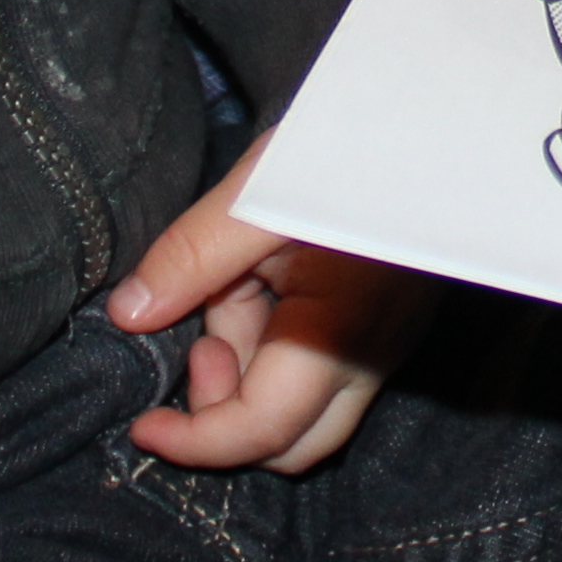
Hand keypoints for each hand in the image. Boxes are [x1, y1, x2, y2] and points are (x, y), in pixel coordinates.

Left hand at [102, 131, 435, 475]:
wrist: (430, 117)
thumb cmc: (350, 142)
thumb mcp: (259, 190)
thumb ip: (191, 257)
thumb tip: (130, 315)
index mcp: (343, 329)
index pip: (263, 429)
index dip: (194, 443)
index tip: (142, 424)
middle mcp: (375, 353)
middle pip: (292, 444)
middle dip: (225, 418)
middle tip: (199, 344)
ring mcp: (388, 343)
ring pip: (305, 409)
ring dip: (248, 375)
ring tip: (231, 291)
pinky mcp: (388, 325)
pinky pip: (323, 371)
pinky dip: (274, 350)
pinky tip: (260, 287)